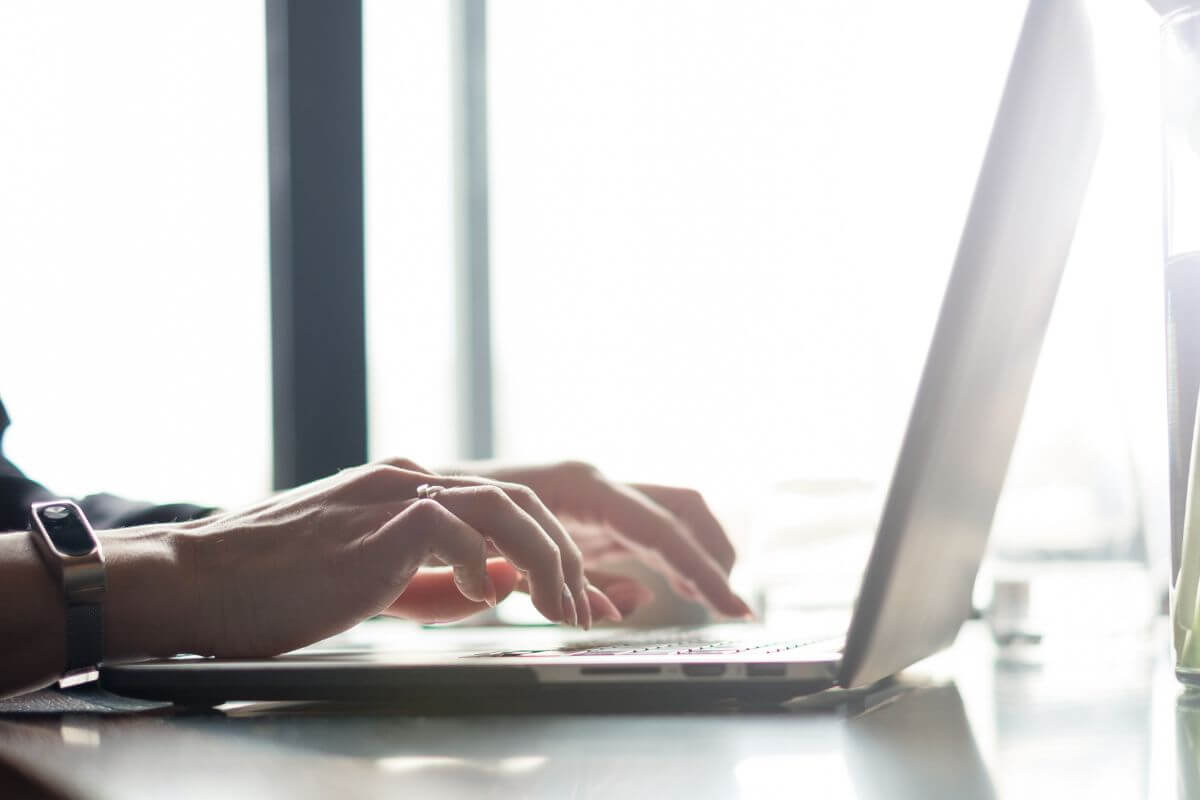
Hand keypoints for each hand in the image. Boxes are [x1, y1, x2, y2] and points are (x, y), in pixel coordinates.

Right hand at [126, 460, 620, 658]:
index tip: (580, 596)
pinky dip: (478, 564)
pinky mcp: (378, 520)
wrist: (203, 580)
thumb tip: (497, 585)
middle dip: (565, 555)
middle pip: (521, 499)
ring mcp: (394, 494)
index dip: (553, 549)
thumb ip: (438, 578)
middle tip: (583, 608)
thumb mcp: (377, 580)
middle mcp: (411, 479)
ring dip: (544, 558)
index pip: (507, 507)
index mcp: (412, 489)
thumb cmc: (281, 586)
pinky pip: (453, 527)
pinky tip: (478, 597)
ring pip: (503, 504)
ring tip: (559, 607)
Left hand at [440, 460, 751, 617]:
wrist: (421, 501)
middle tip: (732, 605)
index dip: (701, 568)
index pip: (660, 528)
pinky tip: (676, 589)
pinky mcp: (591, 516)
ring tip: (716, 601)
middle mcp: (598, 484)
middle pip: (682, 508)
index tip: (730, 605)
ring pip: (671, 516)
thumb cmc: (456, 523)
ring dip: (697, 555)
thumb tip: (628, 604)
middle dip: (713, 553)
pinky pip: (646, 533)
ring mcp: (597, 498)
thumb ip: (570, 581)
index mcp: (581, 486)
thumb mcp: (506, 558)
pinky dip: (669, 559)